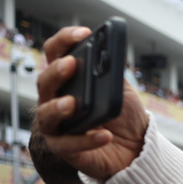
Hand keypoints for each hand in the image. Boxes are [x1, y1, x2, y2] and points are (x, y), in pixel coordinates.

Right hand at [33, 27, 149, 181]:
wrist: (137, 149)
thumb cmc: (125, 117)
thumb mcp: (121, 90)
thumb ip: (112, 74)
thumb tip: (108, 55)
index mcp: (66, 80)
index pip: (56, 53)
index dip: (65, 40)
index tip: (84, 34)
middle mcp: (55, 100)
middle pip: (45, 82)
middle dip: (56, 72)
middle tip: (71, 64)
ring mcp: (57, 126)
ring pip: (45, 115)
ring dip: (57, 107)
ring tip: (72, 103)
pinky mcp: (65, 149)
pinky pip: (69, 145)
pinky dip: (87, 139)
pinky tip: (104, 134)